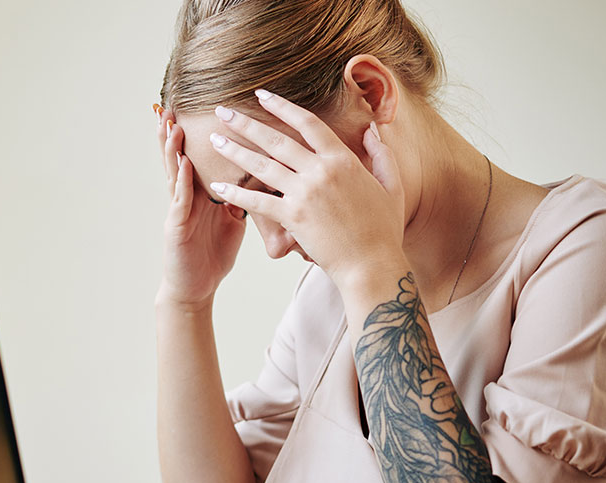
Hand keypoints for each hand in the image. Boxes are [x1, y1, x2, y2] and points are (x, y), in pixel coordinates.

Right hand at [154, 104, 246, 309]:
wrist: (196, 288)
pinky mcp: (176, 227)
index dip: (193, 132)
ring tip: (170, 124)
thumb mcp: (232, 221)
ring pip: (174, 173)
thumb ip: (243, 198)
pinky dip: (182, 181)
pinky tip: (184, 164)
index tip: (197, 107)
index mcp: (201, 193)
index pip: (196, 155)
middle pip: (179, 157)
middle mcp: (186, 197)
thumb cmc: (213, 255)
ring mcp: (179, 210)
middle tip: (171, 104)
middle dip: (174, 131)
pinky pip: (180, 200)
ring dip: (171, 148)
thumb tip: (265, 179)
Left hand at [205, 90, 406, 285]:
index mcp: (343, 159)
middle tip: (222, 111)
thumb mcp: (391, 185)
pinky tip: (217, 187)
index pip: (308, 123)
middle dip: (245, 123)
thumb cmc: (383, 228)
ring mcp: (305, 193)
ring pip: (262, 165)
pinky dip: (236, 194)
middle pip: (276, 139)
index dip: (282, 106)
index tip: (261, 95)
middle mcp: (321, 171)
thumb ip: (381, 154)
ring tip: (213, 141)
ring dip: (234, 151)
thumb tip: (373, 129)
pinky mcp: (293, 217)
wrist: (372, 264)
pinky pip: (258, 201)